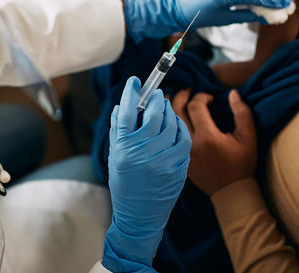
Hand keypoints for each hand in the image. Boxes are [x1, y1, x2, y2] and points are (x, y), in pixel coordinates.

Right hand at [103, 77, 191, 272]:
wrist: (139, 216)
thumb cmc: (124, 184)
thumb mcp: (115, 156)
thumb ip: (119, 130)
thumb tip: (124, 104)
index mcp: (123, 148)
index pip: (127, 111)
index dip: (132, 92)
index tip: (136, 82)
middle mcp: (142, 153)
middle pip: (154, 113)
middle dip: (157, 99)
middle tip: (158, 94)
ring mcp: (162, 161)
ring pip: (172, 124)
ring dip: (170, 112)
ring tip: (166, 109)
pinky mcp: (178, 167)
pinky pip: (183, 140)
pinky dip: (180, 128)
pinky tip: (176, 126)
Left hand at [172, 89, 255, 195]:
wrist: (230, 191)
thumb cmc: (241, 164)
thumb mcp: (248, 138)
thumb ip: (242, 112)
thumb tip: (233, 93)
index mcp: (208, 137)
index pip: (195, 106)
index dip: (201, 96)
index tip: (208, 97)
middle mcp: (191, 144)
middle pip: (177, 111)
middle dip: (181, 96)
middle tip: (187, 91)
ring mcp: (182, 152)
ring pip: (169, 124)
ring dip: (169, 108)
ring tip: (172, 99)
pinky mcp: (179, 158)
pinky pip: (168, 137)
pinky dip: (168, 124)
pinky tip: (170, 118)